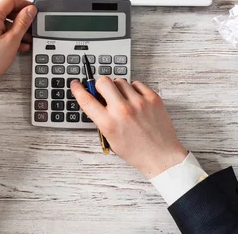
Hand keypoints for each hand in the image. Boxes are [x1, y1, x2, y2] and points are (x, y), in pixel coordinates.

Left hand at [0, 0, 36, 98]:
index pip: (9, 1)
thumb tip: (29, 10)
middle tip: (31, 28)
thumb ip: (22, 23)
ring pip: (1, 24)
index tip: (33, 10)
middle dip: (20, 20)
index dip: (24, 4)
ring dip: (14, 30)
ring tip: (25, 41)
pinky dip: (6, 36)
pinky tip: (15, 47)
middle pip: (5, 13)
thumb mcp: (12, 41)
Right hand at [71, 77, 187, 178]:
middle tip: (104, 92)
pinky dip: (134, 89)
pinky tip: (135, 99)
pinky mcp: (152, 98)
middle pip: (103, 82)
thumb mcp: (111, 139)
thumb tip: (96, 101)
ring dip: (118, 88)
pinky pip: (137, 83)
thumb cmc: (137, 152)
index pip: (86, 100)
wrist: (161, 156)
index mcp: (109, 123)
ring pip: (120, 81)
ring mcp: (138, 102)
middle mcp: (122, 110)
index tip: (75, 84)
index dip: (78, 90)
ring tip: (123, 99)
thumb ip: (101, 119)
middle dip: (100, 85)